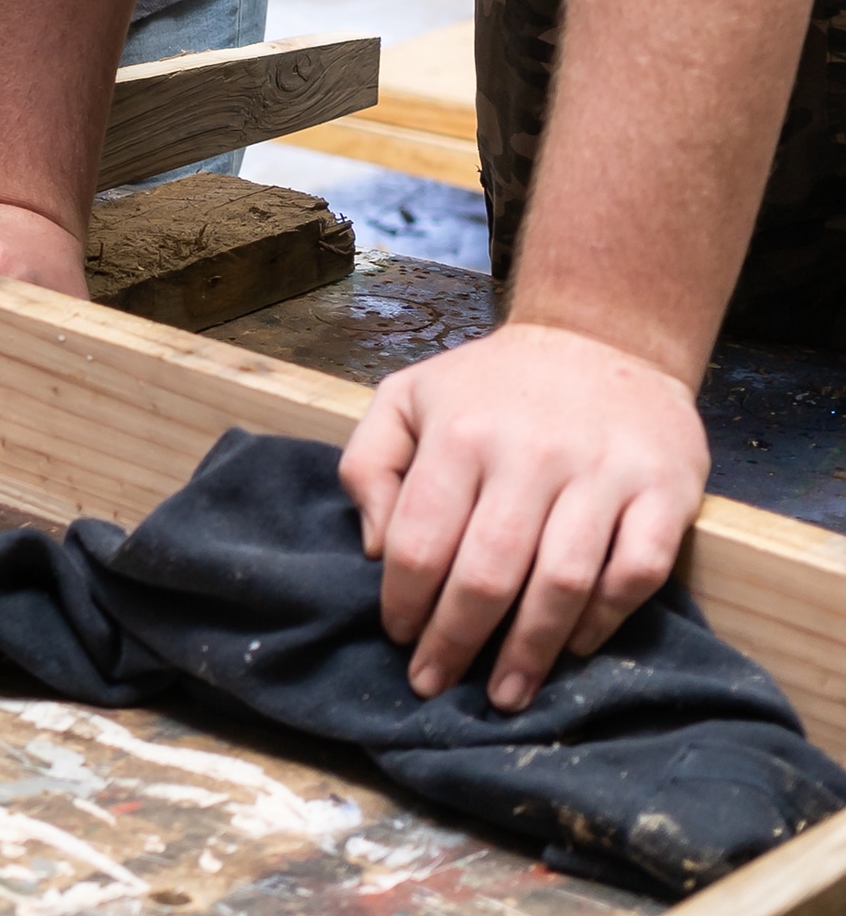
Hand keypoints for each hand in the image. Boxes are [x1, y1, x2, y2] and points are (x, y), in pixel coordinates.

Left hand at [338, 321, 707, 711]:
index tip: (399, 639)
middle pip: (489, 573)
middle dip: (458, 642)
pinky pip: (635, 574)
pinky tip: (574, 648)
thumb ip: (371, 464)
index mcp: (460, 432)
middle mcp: (529, 454)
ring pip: (563, 584)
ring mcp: (601, 474)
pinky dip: (605, 621)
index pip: (421, 539)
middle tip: (438, 685)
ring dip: (531, 651)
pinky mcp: (663, 492)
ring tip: (505, 695)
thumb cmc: (490, 385)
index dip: (406, 602)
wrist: (601, 340)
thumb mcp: (408, 397)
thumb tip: (373, 548)